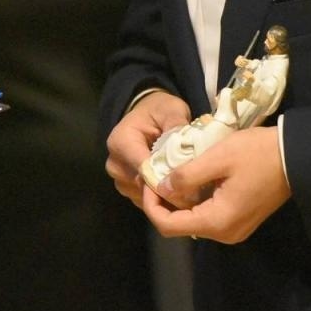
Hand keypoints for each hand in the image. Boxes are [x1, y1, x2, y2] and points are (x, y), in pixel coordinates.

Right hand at [105, 90, 189, 207]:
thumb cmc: (157, 111)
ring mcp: (118, 178)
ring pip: (144, 196)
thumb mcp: (171, 110)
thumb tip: (186, 147)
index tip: (192, 183)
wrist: (146, 114)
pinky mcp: (125, 188)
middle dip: (169, 189)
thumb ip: (177, 126)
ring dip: (165, 196)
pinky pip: (144, 200)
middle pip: (143, 186)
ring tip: (189, 191)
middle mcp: (115, 163)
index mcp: (121, 142)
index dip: (168, 178)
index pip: (144, 169)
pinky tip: (177, 192)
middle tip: (196, 191)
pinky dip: (160, 199)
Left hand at [142, 125, 289, 242]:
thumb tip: (161, 187)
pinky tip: (192, 180)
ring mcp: (234, 230)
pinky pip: (208, 217)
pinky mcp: (240, 221)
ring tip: (172, 174)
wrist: (296, 156)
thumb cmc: (257, 154)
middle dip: (163, 202)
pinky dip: (195, 202)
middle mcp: (224, 234)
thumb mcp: (217, 158)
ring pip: (193, 221)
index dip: (151, 204)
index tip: (149, 179)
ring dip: (179, 202)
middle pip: (179, 226)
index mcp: (216, 222)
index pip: (168, 226)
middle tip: (157, 175)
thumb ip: (186, 176)